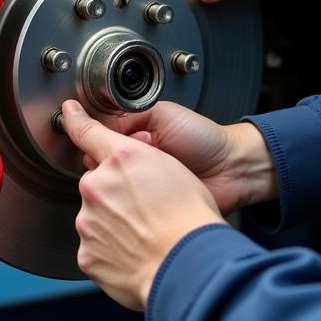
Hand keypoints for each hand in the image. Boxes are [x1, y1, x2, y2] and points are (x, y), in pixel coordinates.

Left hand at [62, 99, 224, 310]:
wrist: (191, 265)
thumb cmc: (191, 218)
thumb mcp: (173, 168)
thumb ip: (138, 159)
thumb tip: (123, 161)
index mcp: (122, 159)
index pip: (88, 132)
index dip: (76, 120)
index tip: (69, 114)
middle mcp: (98, 185)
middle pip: (96, 185)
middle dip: (114, 194)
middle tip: (145, 210)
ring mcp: (88, 221)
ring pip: (95, 218)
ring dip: (113, 225)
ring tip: (146, 234)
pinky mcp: (86, 253)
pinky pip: (96, 249)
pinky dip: (112, 253)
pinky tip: (136, 253)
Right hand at [98, 101, 277, 214]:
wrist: (232, 169)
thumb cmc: (204, 139)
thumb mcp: (162, 114)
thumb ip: (128, 115)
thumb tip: (96, 120)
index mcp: (135, 138)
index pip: (100, 139)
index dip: (94, 140)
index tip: (88, 138)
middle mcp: (135, 164)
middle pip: (101, 164)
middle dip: (106, 161)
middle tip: (122, 156)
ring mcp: (141, 187)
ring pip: (112, 185)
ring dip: (119, 179)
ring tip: (138, 172)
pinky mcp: (150, 207)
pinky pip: (129, 205)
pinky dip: (130, 198)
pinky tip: (141, 191)